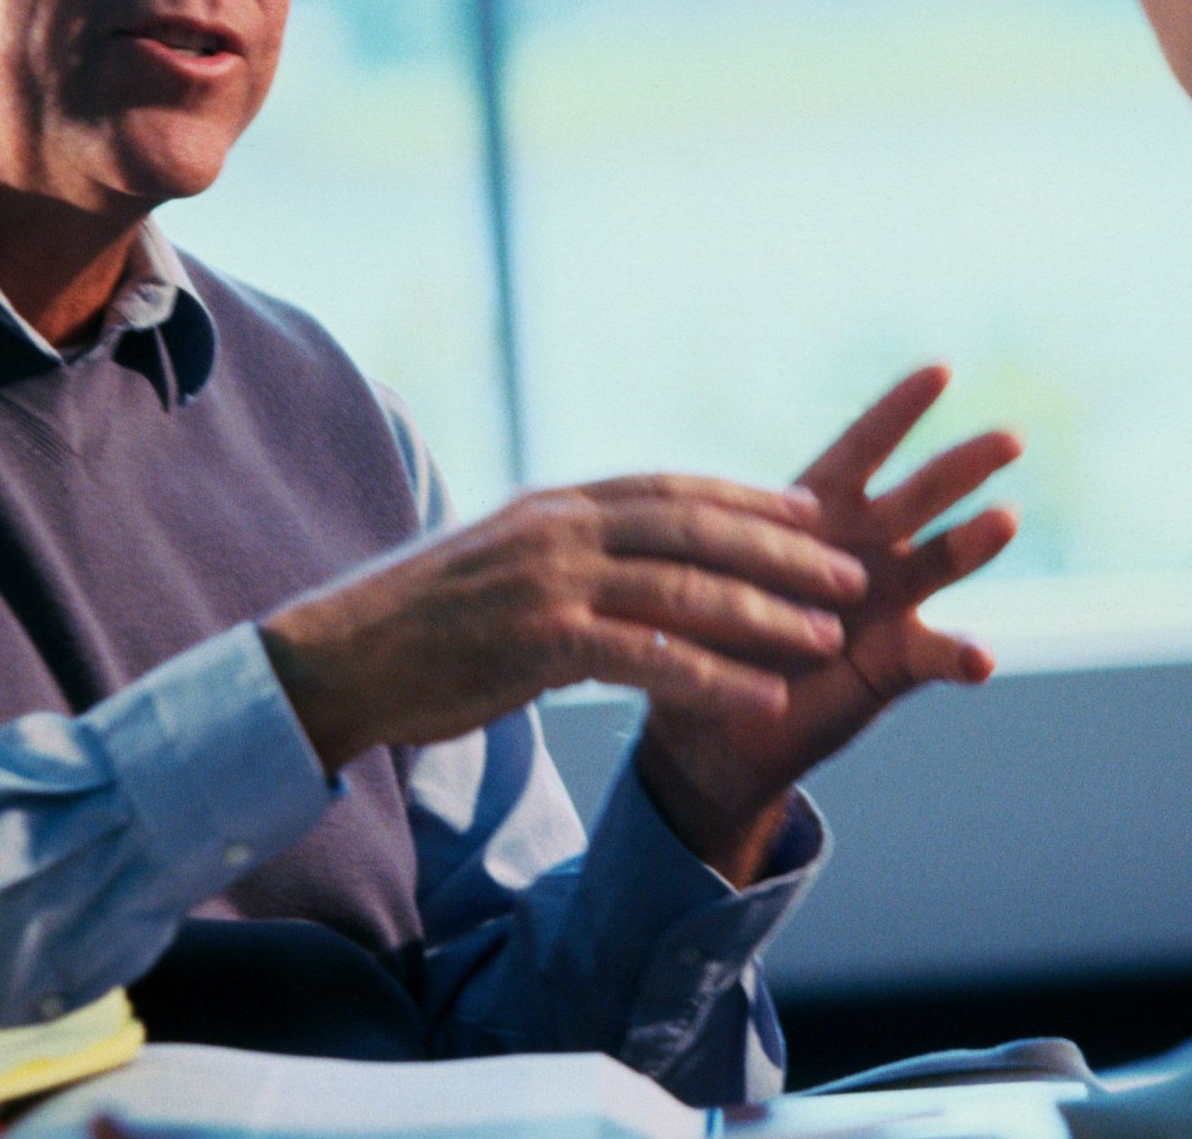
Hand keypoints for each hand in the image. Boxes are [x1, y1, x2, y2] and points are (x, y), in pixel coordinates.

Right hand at [259, 475, 866, 772]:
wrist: (338, 658)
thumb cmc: (424, 621)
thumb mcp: (505, 562)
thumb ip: (572, 551)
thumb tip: (630, 553)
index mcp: (557, 505)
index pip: (673, 491)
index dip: (750, 501)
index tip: (815, 514)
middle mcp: (561, 529)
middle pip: (696, 530)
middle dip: (782, 553)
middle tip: (853, 574)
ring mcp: (549, 581)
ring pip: (684, 589)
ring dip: (767, 616)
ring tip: (831, 641)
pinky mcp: (537, 641)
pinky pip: (647, 657)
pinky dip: (714, 678)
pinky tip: (764, 700)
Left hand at [634, 365, 1021, 882]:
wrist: (712, 727)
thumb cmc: (702, 638)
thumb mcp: (695, 578)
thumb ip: (705, 545)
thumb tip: (668, 509)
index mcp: (817, 514)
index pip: (862, 449)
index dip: (897, 411)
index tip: (941, 369)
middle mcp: (865, 549)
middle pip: (921, 494)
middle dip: (963, 464)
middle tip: (1009, 437)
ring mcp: (888, 604)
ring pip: (939, 562)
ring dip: (972, 543)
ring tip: (1004, 519)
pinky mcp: (895, 663)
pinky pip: (935, 657)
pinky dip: (959, 656)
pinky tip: (979, 659)